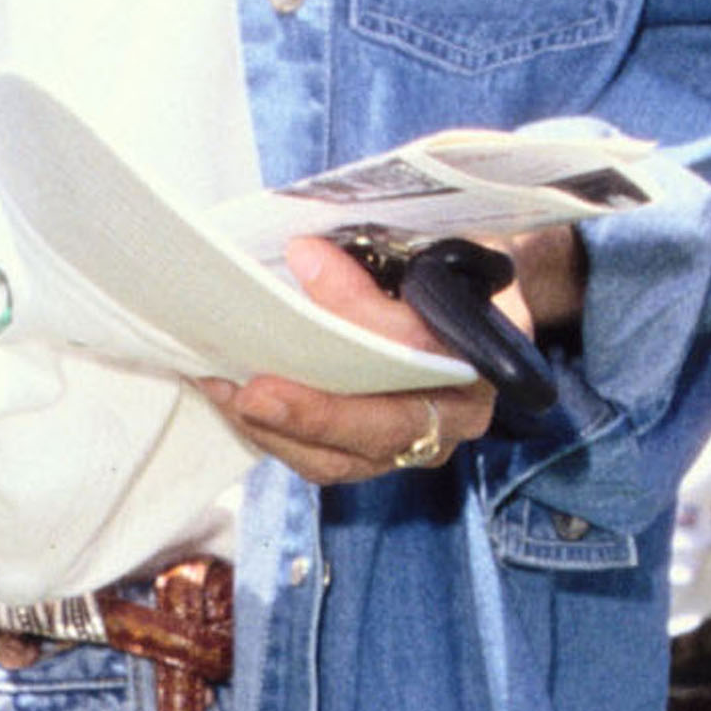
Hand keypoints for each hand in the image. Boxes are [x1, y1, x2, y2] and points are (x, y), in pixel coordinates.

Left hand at [204, 232, 501, 490]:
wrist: (474, 301)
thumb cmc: (455, 270)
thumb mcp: (435, 250)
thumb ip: (383, 262)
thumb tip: (306, 257)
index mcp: (485, 359)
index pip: (423, 350)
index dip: (364, 314)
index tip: (308, 263)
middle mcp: (455, 418)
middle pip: (381, 430)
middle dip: (313, 414)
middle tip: (253, 393)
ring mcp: (412, 443)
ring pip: (342, 459)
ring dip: (277, 432)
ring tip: (225, 391)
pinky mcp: (371, 453)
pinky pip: (318, 460)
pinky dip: (270, 434)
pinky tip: (228, 397)